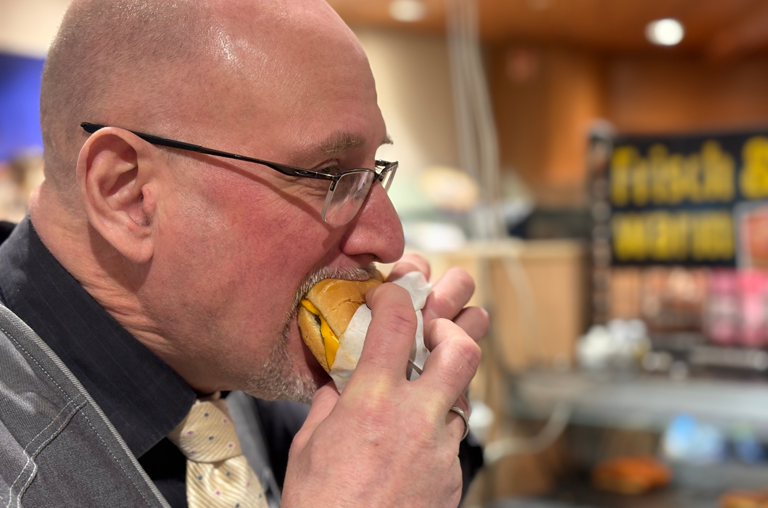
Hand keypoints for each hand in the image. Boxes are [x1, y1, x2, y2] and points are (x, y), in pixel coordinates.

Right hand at [282, 254, 484, 506]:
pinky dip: (440, 422)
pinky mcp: (453, 475)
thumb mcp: (309, 447)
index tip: (391, 296)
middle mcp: (415, 419)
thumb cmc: (322, 507)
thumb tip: (342, 382)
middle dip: (455, 327)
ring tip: (432, 372)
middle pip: (461, 350)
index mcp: (371, 404)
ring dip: (450, 374)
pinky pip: (455, 433)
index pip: (396, 324)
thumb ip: (330, 405)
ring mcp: (440, 448)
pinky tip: (418, 432)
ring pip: (464, 391)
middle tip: (438, 328)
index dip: (396, 297)